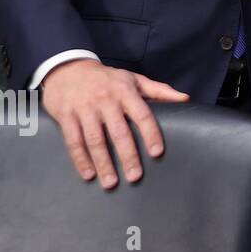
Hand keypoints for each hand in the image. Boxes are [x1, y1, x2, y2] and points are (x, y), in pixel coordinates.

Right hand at [40, 59, 188, 187]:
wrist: (69, 68)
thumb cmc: (107, 78)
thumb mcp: (133, 79)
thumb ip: (159, 90)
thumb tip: (185, 99)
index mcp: (125, 92)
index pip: (142, 115)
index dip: (150, 134)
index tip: (157, 153)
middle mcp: (105, 100)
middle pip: (119, 132)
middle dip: (127, 156)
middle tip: (135, 177)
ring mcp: (84, 108)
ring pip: (95, 139)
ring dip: (103, 163)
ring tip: (111, 183)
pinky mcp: (66, 116)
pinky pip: (73, 141)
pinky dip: (80, 159)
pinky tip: (88, 174)